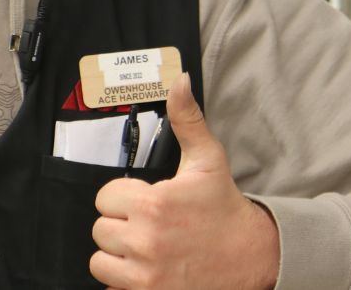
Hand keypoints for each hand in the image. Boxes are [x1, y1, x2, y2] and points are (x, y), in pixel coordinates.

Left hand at [90, 73, 278, 289]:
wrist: (250, 256)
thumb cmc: (224, 207)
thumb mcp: (207, 159)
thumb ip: (186, 118)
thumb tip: (178, 80)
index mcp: (154, 204)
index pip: (105, 198)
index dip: (122, 197)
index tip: (143, 200)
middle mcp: (145, 241)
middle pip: (101, 230)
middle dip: (121, 225)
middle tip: (148, 224)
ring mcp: (146, 275)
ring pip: (100, 262)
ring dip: (118, 256)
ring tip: (144, 247)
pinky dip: (124, 282)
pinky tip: (148, 269)